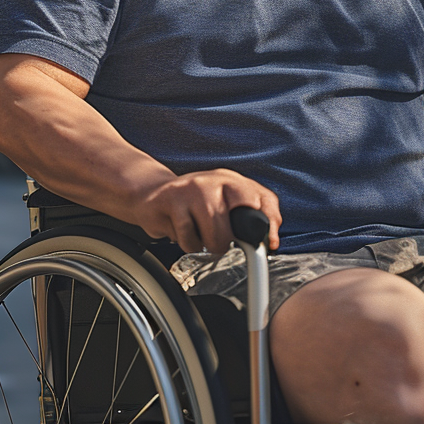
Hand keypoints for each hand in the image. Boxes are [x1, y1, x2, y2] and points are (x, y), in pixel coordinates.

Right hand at [137, 168, 281, 254]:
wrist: (152, 194)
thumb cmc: (194, 204)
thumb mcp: (225, 203)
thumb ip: (251, 217)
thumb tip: (270, 242)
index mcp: (233, 180)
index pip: (265, 199)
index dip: (270, 225)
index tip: (269, 244)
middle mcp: (216, 179)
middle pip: (244, 219)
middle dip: (233, 238)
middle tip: (221, 239)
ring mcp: (194, 187)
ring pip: (215, 235)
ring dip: (207, 244)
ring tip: (199, 233)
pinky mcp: (172, 199)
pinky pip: (189, 238)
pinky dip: (188, 243)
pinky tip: (182, 231)